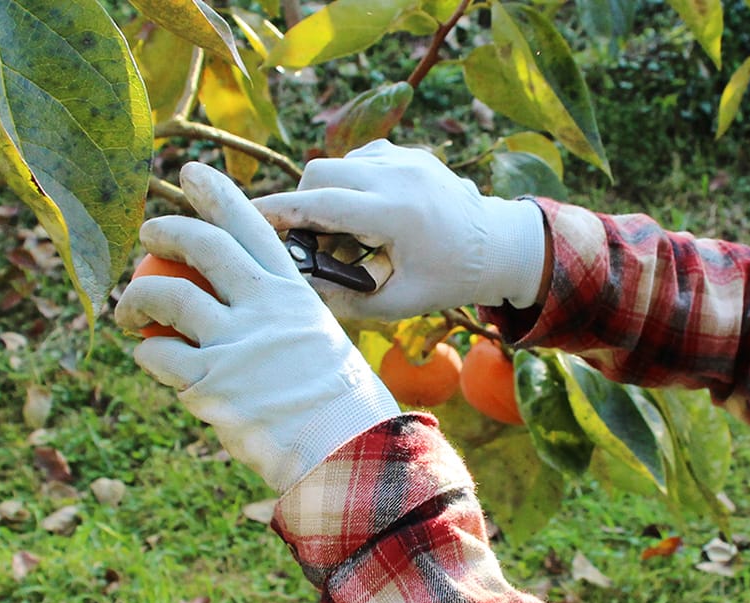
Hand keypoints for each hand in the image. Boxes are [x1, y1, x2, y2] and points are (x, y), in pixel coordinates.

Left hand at [114, 162, 401, 491]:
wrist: (347, 452)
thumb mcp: (320, 342)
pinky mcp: (211, 383)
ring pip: (165, 297)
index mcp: (294, 293)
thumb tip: (238, 309)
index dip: (216, 193)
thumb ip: (279, 319)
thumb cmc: (339, 406)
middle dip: (164, 231)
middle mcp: (264, 307)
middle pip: (201, 246)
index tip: (189, 172)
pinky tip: (150, 357)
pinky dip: (147, 353)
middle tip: (147, 236)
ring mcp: (236, 343)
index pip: (251, 226)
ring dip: (136, 298)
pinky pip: (158, 355)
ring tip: (128, 311)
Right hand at [251, 140, 547, 320]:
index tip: (248, 215)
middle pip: (321, 172)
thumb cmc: (451, 279)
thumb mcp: (400, 302)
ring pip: (340, 161)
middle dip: (303, 200)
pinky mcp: (410, 152)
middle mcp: (398, 175)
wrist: (501, 245)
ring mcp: (406, 158)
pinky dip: (352, 181)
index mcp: (396, 213)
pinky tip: (368, 212)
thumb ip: (346, 300)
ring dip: (329, 190)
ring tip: (346, 231)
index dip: (280, 209)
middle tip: (308, 237)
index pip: (321, 202)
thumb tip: (299, 291)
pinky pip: (363, 157)